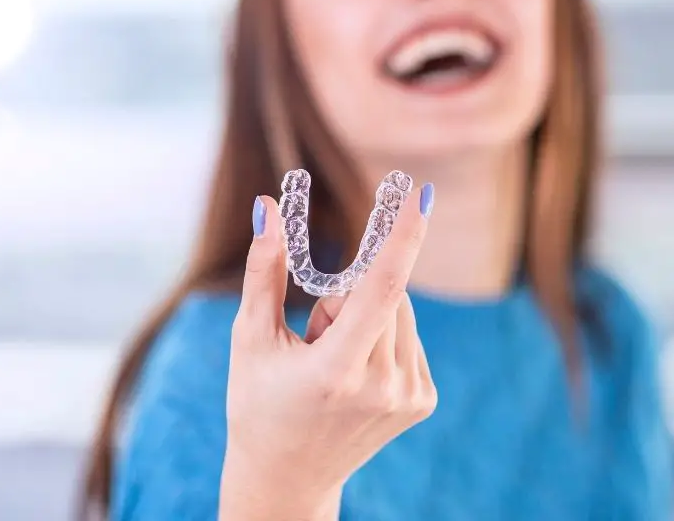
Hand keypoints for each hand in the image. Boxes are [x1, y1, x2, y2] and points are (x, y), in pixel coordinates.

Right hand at [219, 188, 436, 519]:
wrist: (287, 478)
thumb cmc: (258, 402)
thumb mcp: (250, 338)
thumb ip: (264, 269)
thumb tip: (267, 207)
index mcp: (336, 372)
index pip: (381, 289)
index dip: (402, 237)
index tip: (420, 196)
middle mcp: (382, 387)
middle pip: (386, 290)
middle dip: (350, 292)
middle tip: (315, 335)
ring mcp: (409, 397)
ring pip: (401, 309)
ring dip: (368, 314)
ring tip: (332, 360)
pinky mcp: (423, 401)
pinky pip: (409, 335)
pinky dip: (383, 336)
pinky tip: (355, 373)